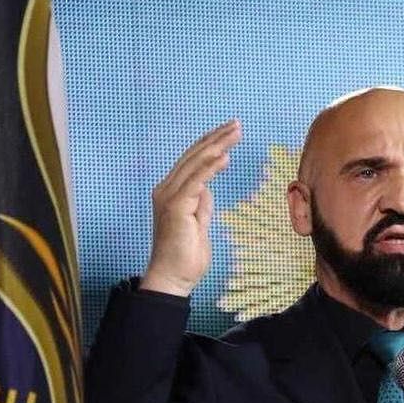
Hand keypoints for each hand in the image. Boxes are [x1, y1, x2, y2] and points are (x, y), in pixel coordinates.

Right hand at [140, 119, 242, 295]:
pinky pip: (195, 181)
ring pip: (194, 163)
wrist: (173, 279)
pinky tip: (224, 156)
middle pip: (194, 156)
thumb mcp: (199, 225)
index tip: (229, 132)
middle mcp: (166, 190)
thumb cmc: (185, 257)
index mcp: (172, 192)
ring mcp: (169, 197)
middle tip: (237, 124)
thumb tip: (207, 189)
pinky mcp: (175, 207)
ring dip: (216, 145)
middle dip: (216, 137)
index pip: (192, 160)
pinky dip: (210, 167)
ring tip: (235, 133)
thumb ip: (201, 205)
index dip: (211, 144)